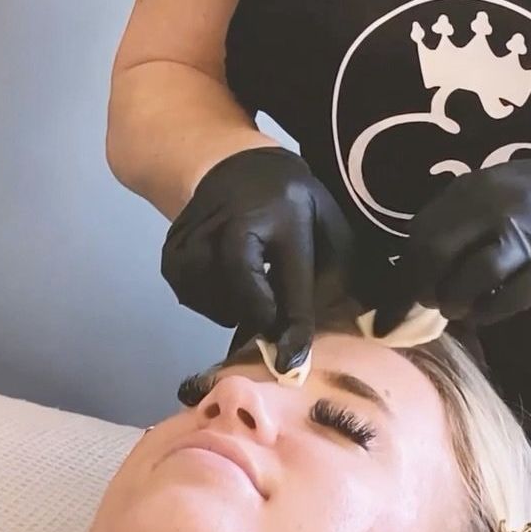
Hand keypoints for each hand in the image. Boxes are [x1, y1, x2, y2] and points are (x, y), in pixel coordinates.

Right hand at [162, 147, 352, 371]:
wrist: (233, 166)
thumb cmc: (291, 200)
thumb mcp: (328, 223)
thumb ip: (338, 272)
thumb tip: (360, 326)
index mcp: (269, 217)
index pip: (280, 284)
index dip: (288, 325)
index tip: (291, 364)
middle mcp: (221, 228)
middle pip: (240, 301)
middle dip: (263, 316)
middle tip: (278, 305)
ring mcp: (189, 242)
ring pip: (217, 307)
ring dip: (240, 307)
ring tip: (255, 279)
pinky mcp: (170, 257)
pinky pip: (195, 301)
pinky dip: (216, 301)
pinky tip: (229, 277)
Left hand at [375, 156, 530, 333]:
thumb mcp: (496, 194)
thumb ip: (458, 224)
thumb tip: (412, 272)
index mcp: (474, 189)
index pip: (420, 236)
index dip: (400, 278)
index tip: (387, 312)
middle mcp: (497, 205)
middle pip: (437, 254)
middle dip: (422, 291)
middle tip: (428, 308)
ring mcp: (530, 233)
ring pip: (473, 276)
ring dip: (458, 302)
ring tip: (460, 310)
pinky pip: (515, 295)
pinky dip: (494, 311)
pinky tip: (489, 314)